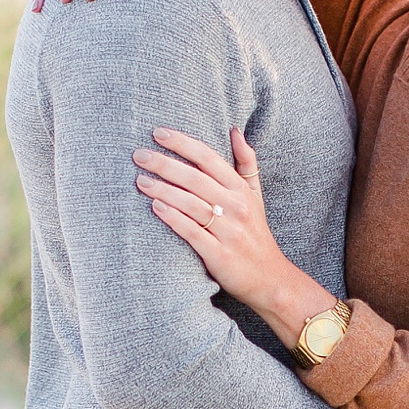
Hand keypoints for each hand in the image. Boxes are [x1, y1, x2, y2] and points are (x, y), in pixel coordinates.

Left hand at [133, 127, 330, 341]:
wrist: (269, 278)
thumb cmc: (255, 233)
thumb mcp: (255, 195)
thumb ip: (246, 162)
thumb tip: (235, 130)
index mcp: (241, 189)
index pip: (209, 158)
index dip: (183, 143)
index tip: (158, 133)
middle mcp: (236, 207)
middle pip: (196, 179)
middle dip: (165, 164)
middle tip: (139, 155)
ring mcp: (228, 231)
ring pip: (192, 204)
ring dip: (164, 190)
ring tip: (140, 181)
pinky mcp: (219, 255)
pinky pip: (193, 233)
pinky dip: (174, 218)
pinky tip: (155, 207)